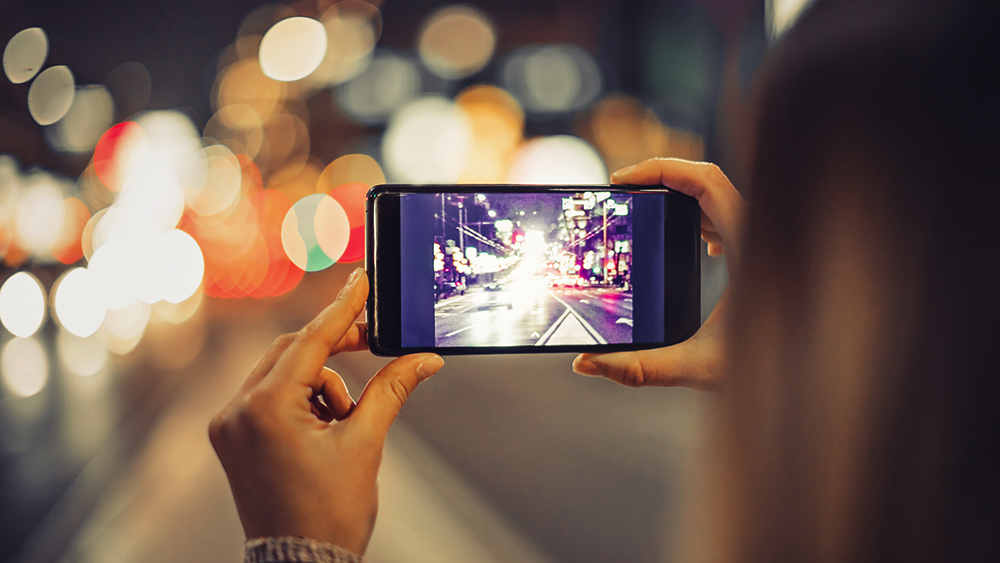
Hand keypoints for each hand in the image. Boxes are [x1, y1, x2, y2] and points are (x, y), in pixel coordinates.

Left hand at [209, 268, 444, 553]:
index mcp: (266, 409)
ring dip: (320, 381)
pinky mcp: (232, 437)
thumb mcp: (365, 443)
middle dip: (334, 346)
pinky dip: (302, 398)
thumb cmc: (329, 515)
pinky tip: (325, 427)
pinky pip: (270, 394)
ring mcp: (229, 424)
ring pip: (282, 371)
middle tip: (373, 340)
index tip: (360, 279)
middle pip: (292, 350)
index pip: (311, 341)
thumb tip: (423, 359)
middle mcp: (237, 410)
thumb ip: (391, 389)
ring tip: (346, 420)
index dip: (343, 307)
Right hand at [572, 158, 745, 391]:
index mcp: (750, 243)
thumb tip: (586, 363)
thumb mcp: (697, 367)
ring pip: (719, 194)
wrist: (814, 373)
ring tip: (641, 205)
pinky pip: (729, 213)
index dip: (660, 169)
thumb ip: (640, 369)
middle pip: (707, 178)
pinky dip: (699, 211)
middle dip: (660, 176)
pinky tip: (690, 238)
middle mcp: (760, 232)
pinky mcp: (762, 248)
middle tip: (621, 190)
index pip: (704, 180)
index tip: (621, 180)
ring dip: (679, 192)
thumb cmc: (768, 370)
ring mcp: (763, 237)